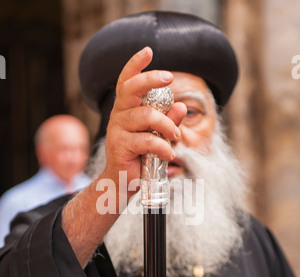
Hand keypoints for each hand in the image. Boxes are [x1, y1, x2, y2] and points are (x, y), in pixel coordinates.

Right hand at [104, 47, 186, 183]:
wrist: (123, 182)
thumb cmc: (140, 156)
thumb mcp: (157, 136)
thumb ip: (168, 121)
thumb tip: (181, 106)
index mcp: (126, 109)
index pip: (126, 81)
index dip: (135, 65)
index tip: (149, 51)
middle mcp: (119, 115)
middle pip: (131, 89)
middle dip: (151, 79)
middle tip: (170, 78)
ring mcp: (117, 130)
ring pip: (145, 116)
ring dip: (166, 125)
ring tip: (175, 137)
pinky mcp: (119, 147)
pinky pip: (146, 140)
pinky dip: (162, 147)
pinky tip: (169, 154)